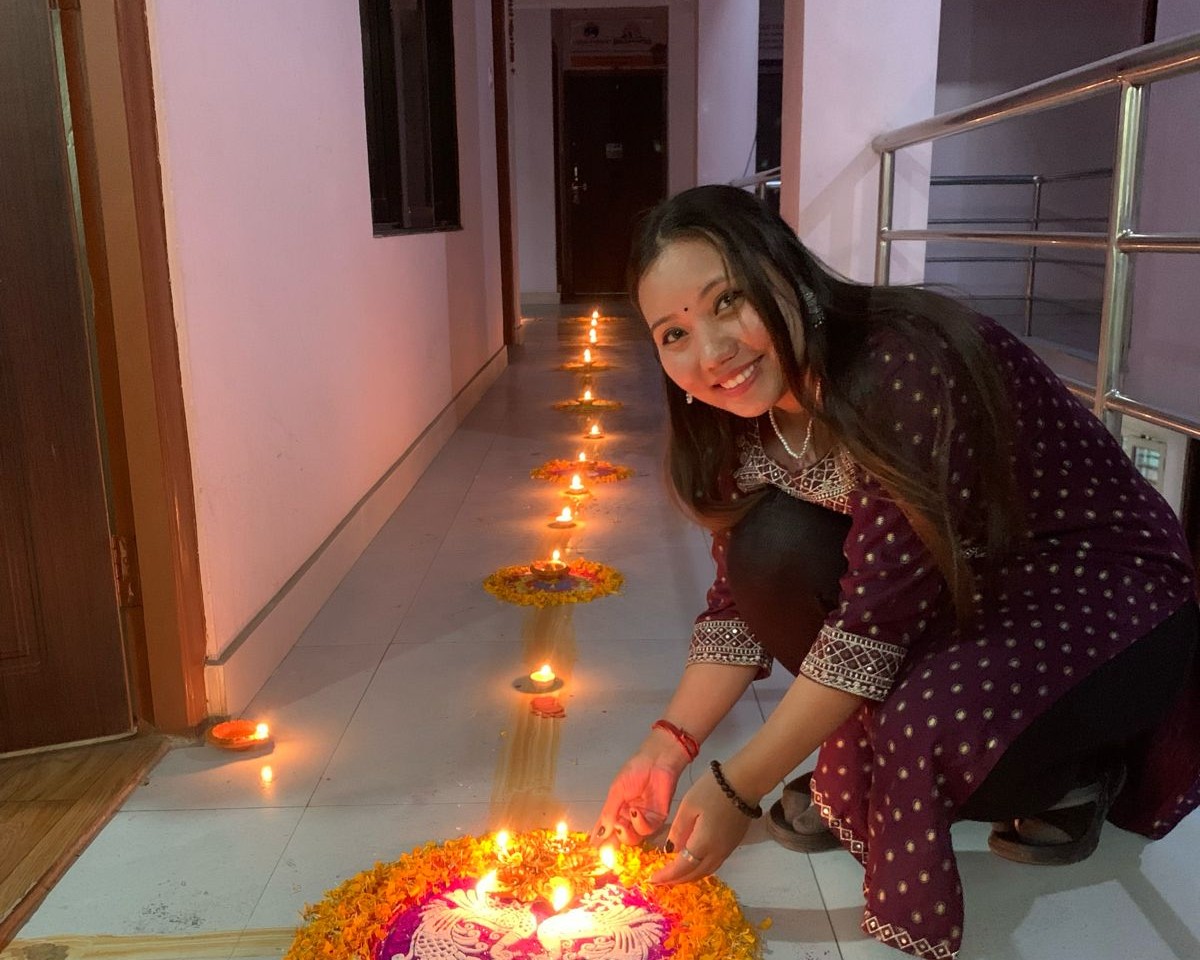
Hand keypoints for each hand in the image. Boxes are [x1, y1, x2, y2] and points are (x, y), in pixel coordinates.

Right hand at [593, 734, 687, 845]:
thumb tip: (601, 833)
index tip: (593, 848)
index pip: (606, 828)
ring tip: (621, 823)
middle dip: (613, 840)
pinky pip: (647, 829)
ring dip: (625, 833)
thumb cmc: (635, 769)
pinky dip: (639, 824)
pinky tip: (636, 813)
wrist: (657, 761)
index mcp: (617, 809)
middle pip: (619, 837)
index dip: (600, 838)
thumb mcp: (616, 791)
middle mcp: (629, 817)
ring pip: (633, 838)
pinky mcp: (657, 818)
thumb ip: (609, 812)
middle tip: (608, 838)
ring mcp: (643, 819)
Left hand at [650, 767, 752, 884]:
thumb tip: (670, 850)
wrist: (744, 783)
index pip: (682, 868)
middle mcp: (717, 853)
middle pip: (695, 874)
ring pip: (706, 871)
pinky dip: (700, 868)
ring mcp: (727, 850)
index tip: (652, 880)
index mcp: (704, 844)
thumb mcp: (689, 806)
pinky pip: (714, 864)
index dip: (667, 876)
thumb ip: (678, 830)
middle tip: (661, 881)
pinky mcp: (733, 844)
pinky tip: (692, 862)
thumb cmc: (713, 790)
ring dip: (689, 876)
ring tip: (674, 876)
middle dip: (676, 880)